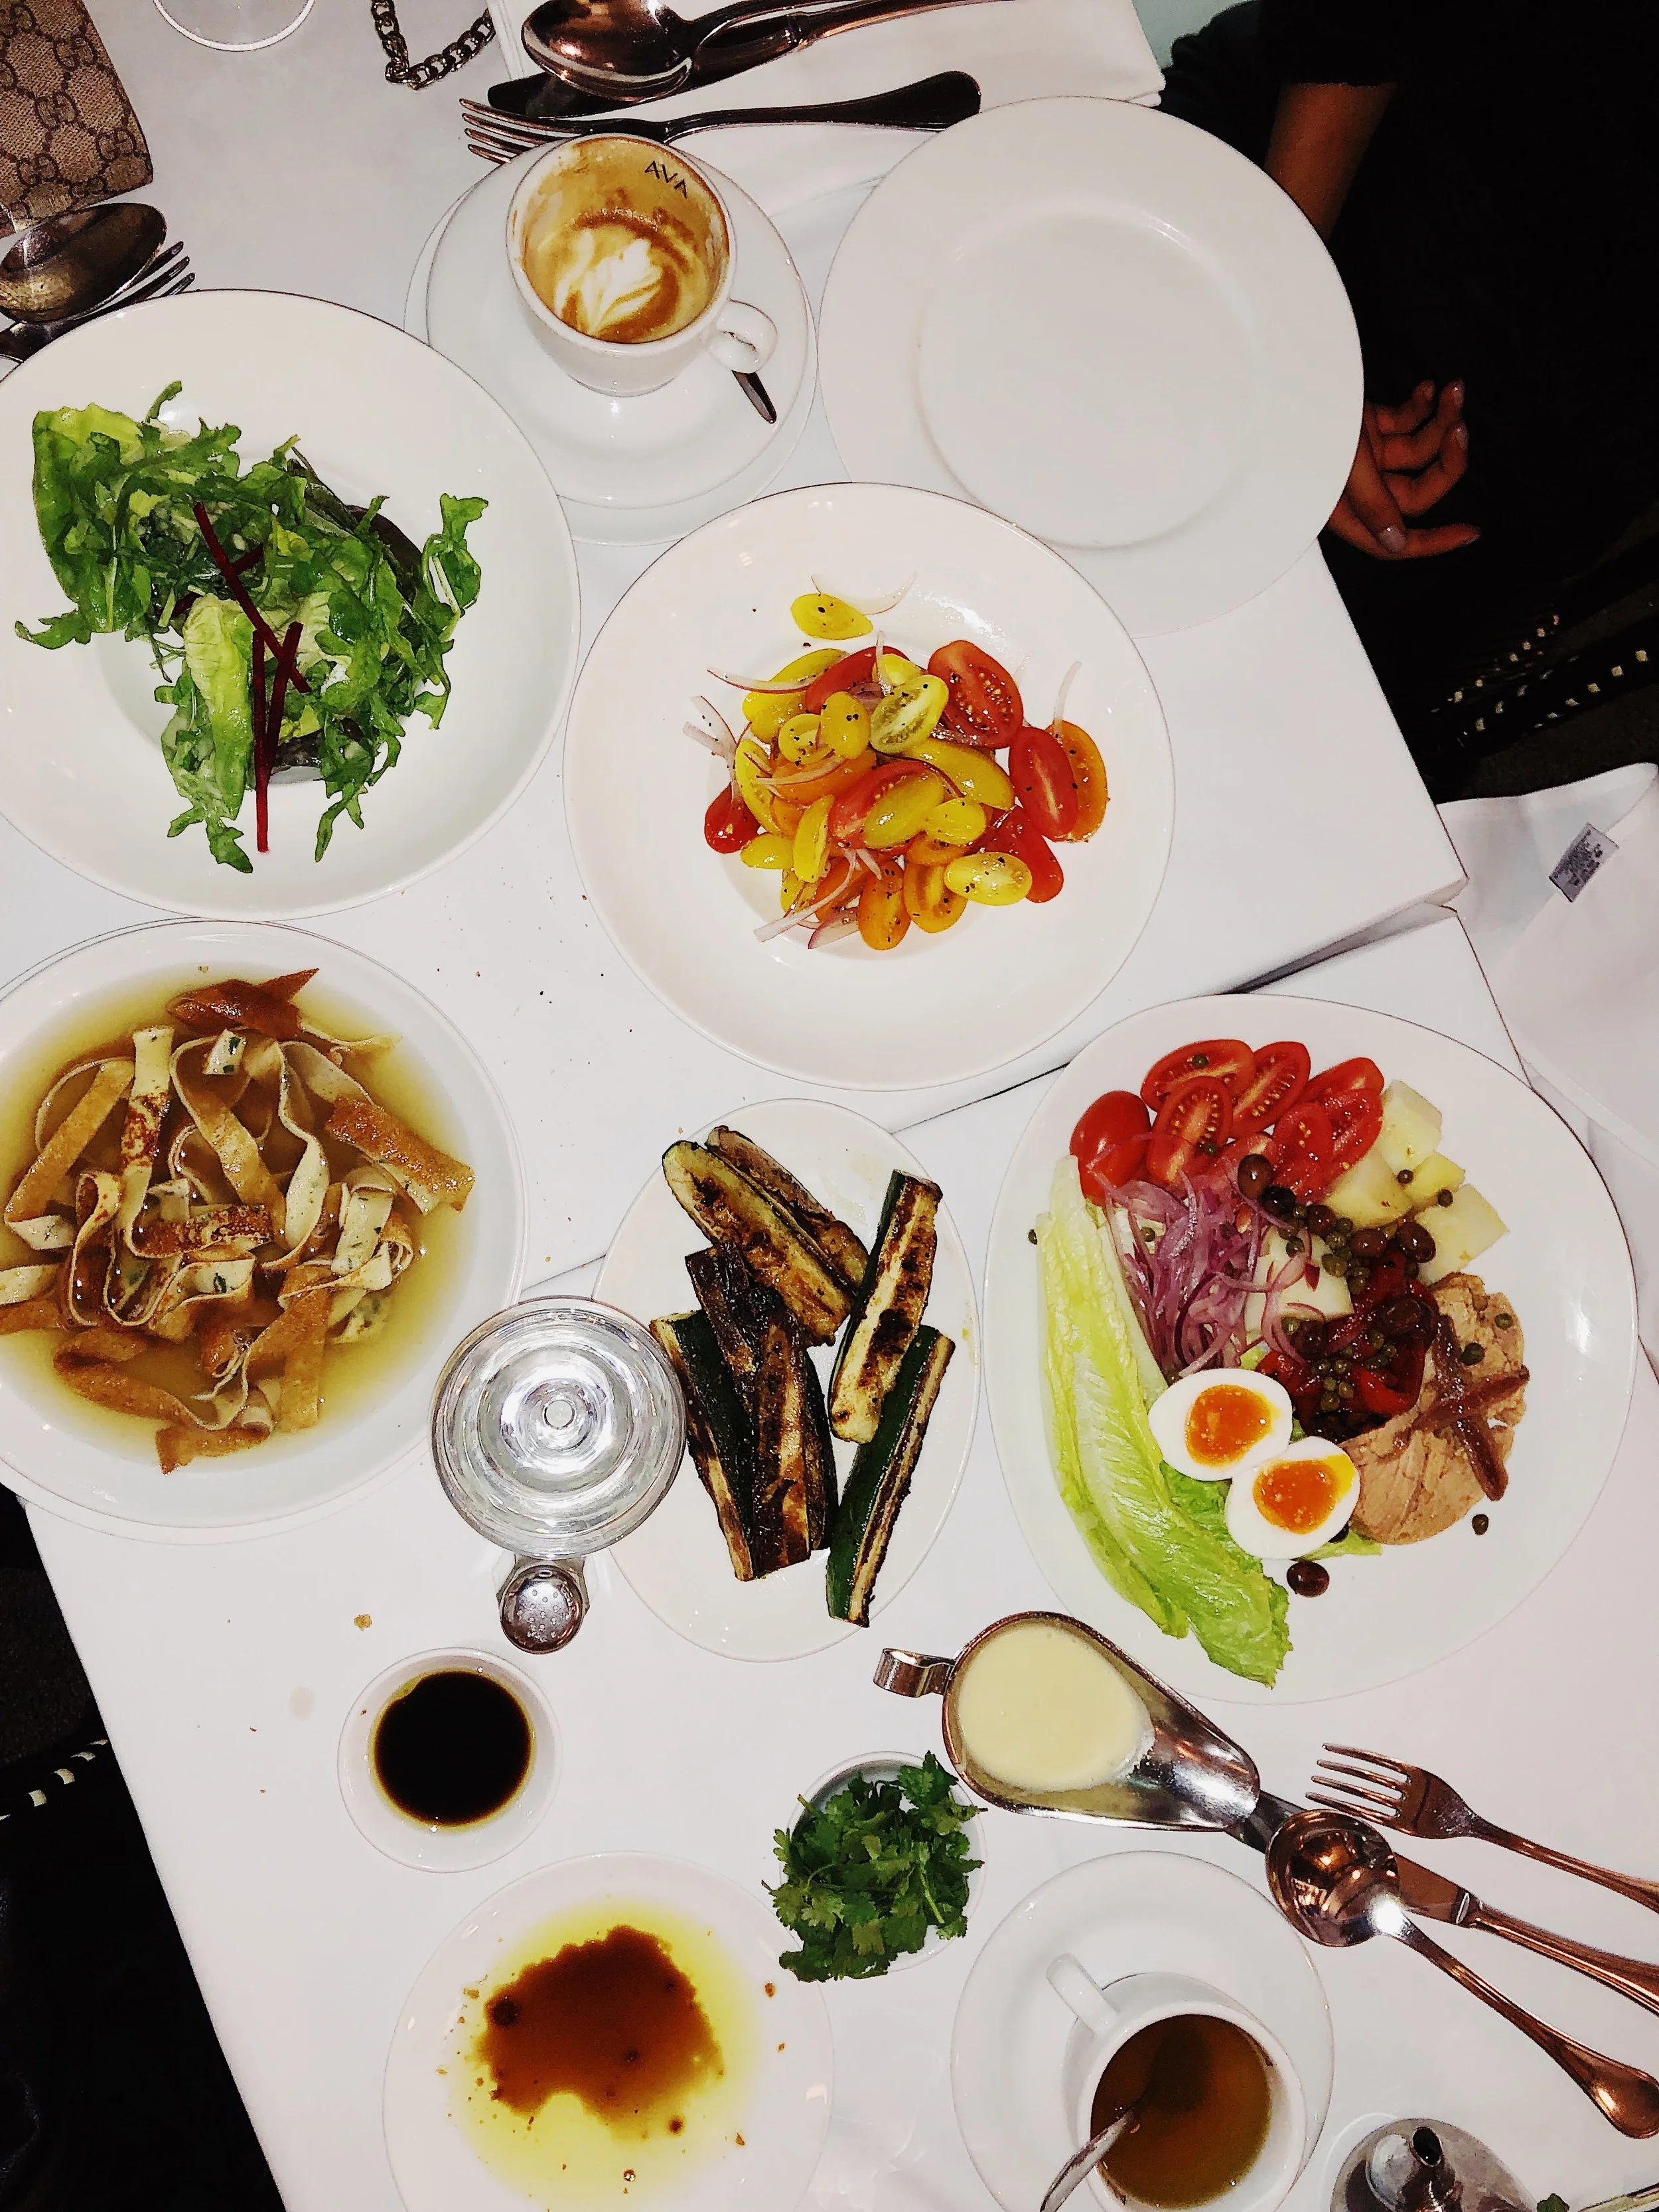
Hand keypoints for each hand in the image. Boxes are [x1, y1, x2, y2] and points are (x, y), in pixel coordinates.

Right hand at [1328, 380, 1479, 559]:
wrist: (1290, 373)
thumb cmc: (1310, 418)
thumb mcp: (1347, 462)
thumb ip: (1373, 502)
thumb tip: (1397, 544)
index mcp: (1346, 509)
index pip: (1394, 541)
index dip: (1432, 542)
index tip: (1470, 533)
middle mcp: (1357, 488)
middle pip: (1417, 491)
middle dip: (1446, 460)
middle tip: (1461, 427)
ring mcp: (1365, 456)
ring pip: (1418, 452)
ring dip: (1441, 423)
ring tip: (1451, 392)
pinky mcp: (1368, 426)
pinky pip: (1406, 423)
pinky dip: (1422, 406)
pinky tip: (1428, 388)